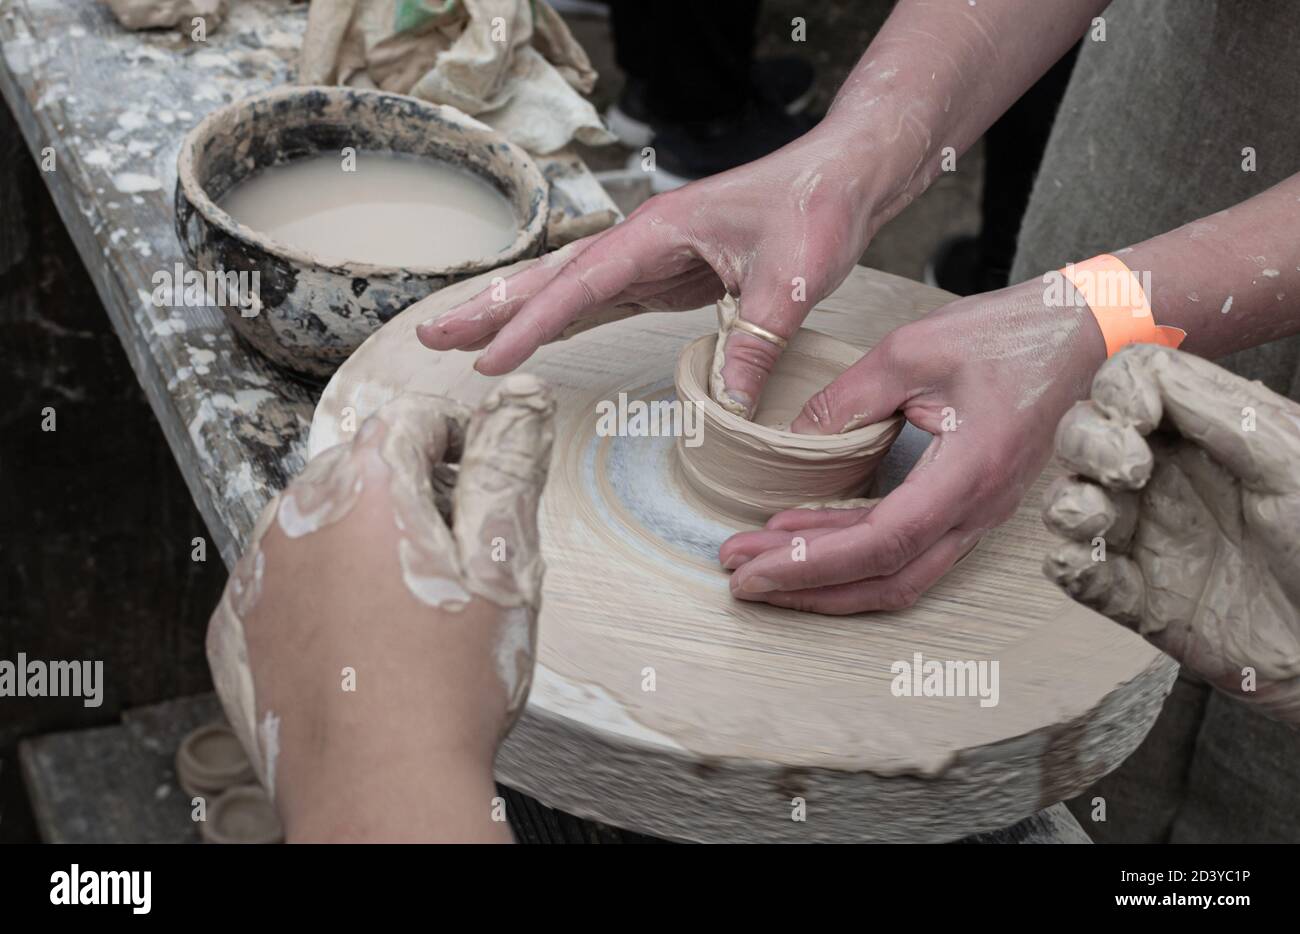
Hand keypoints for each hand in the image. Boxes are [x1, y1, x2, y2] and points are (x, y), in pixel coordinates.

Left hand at [206, 378, 553, 840]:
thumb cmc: (445, 686)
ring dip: (364, 543)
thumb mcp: (502, 562)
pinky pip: (283, 583)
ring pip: (320, 525)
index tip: (481, 481)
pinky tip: (362, 640)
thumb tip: (519, 397)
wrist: (379, 791)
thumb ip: (509, 464)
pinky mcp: (237, 630)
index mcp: (365, 488)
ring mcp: (258, 576)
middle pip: (362, 470)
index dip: (462, 441)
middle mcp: (296, 518)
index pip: (413, 419)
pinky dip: (320, 594)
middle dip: (412, 494)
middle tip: (458, 558)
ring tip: (411, 608)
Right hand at [416, 123, 878, 416]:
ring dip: (515, 315)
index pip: (580, 285)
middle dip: (490, 309)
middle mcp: (642, 243)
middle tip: (431, 337)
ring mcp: (651, 259)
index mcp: (658, 232)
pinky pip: (601, 302)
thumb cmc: (816, 209)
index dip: (531, 325)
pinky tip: (536, 336)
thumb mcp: (792, 281)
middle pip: (551, 279)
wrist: (843, 178)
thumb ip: (754, 342)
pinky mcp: (667, 276)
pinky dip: (562, 320)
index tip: (488, 360)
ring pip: (567, 291)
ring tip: (463, 341)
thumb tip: (726, 406)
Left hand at [719, 279, 1105, 612]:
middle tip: (740, 576)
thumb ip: (847, 400)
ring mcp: (980, 515)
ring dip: (827, 578)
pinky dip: (854, 554)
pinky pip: (909, 551)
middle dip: (806, 586)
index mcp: (969, 475)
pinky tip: (807, 534)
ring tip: (761, 562)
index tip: (752, 567)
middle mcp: (979, 511)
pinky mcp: (973, 505)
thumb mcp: (912, 350)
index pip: (880, 544)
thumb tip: (790, 441)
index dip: (809, 563)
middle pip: (885, 581)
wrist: (1088, 332)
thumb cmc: (1012, 334)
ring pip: (898, 577)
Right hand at [1043, 345, 1299, 723]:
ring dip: (1070, 504)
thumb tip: (1144, 378)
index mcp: (1208, 435)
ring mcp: (1149, 536)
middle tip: (1126, 471)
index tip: (1135, 420)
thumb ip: (1220, 411)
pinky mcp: (1137, 596)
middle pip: (1085, 431)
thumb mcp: (1291, 459)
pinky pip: (1076, 573)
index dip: (1118, 392)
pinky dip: (1068, 564)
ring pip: (1068, 500)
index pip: (1132, 382)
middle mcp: (1169, 478)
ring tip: (1103, 522)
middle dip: (1087, 442)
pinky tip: (1086, 564)